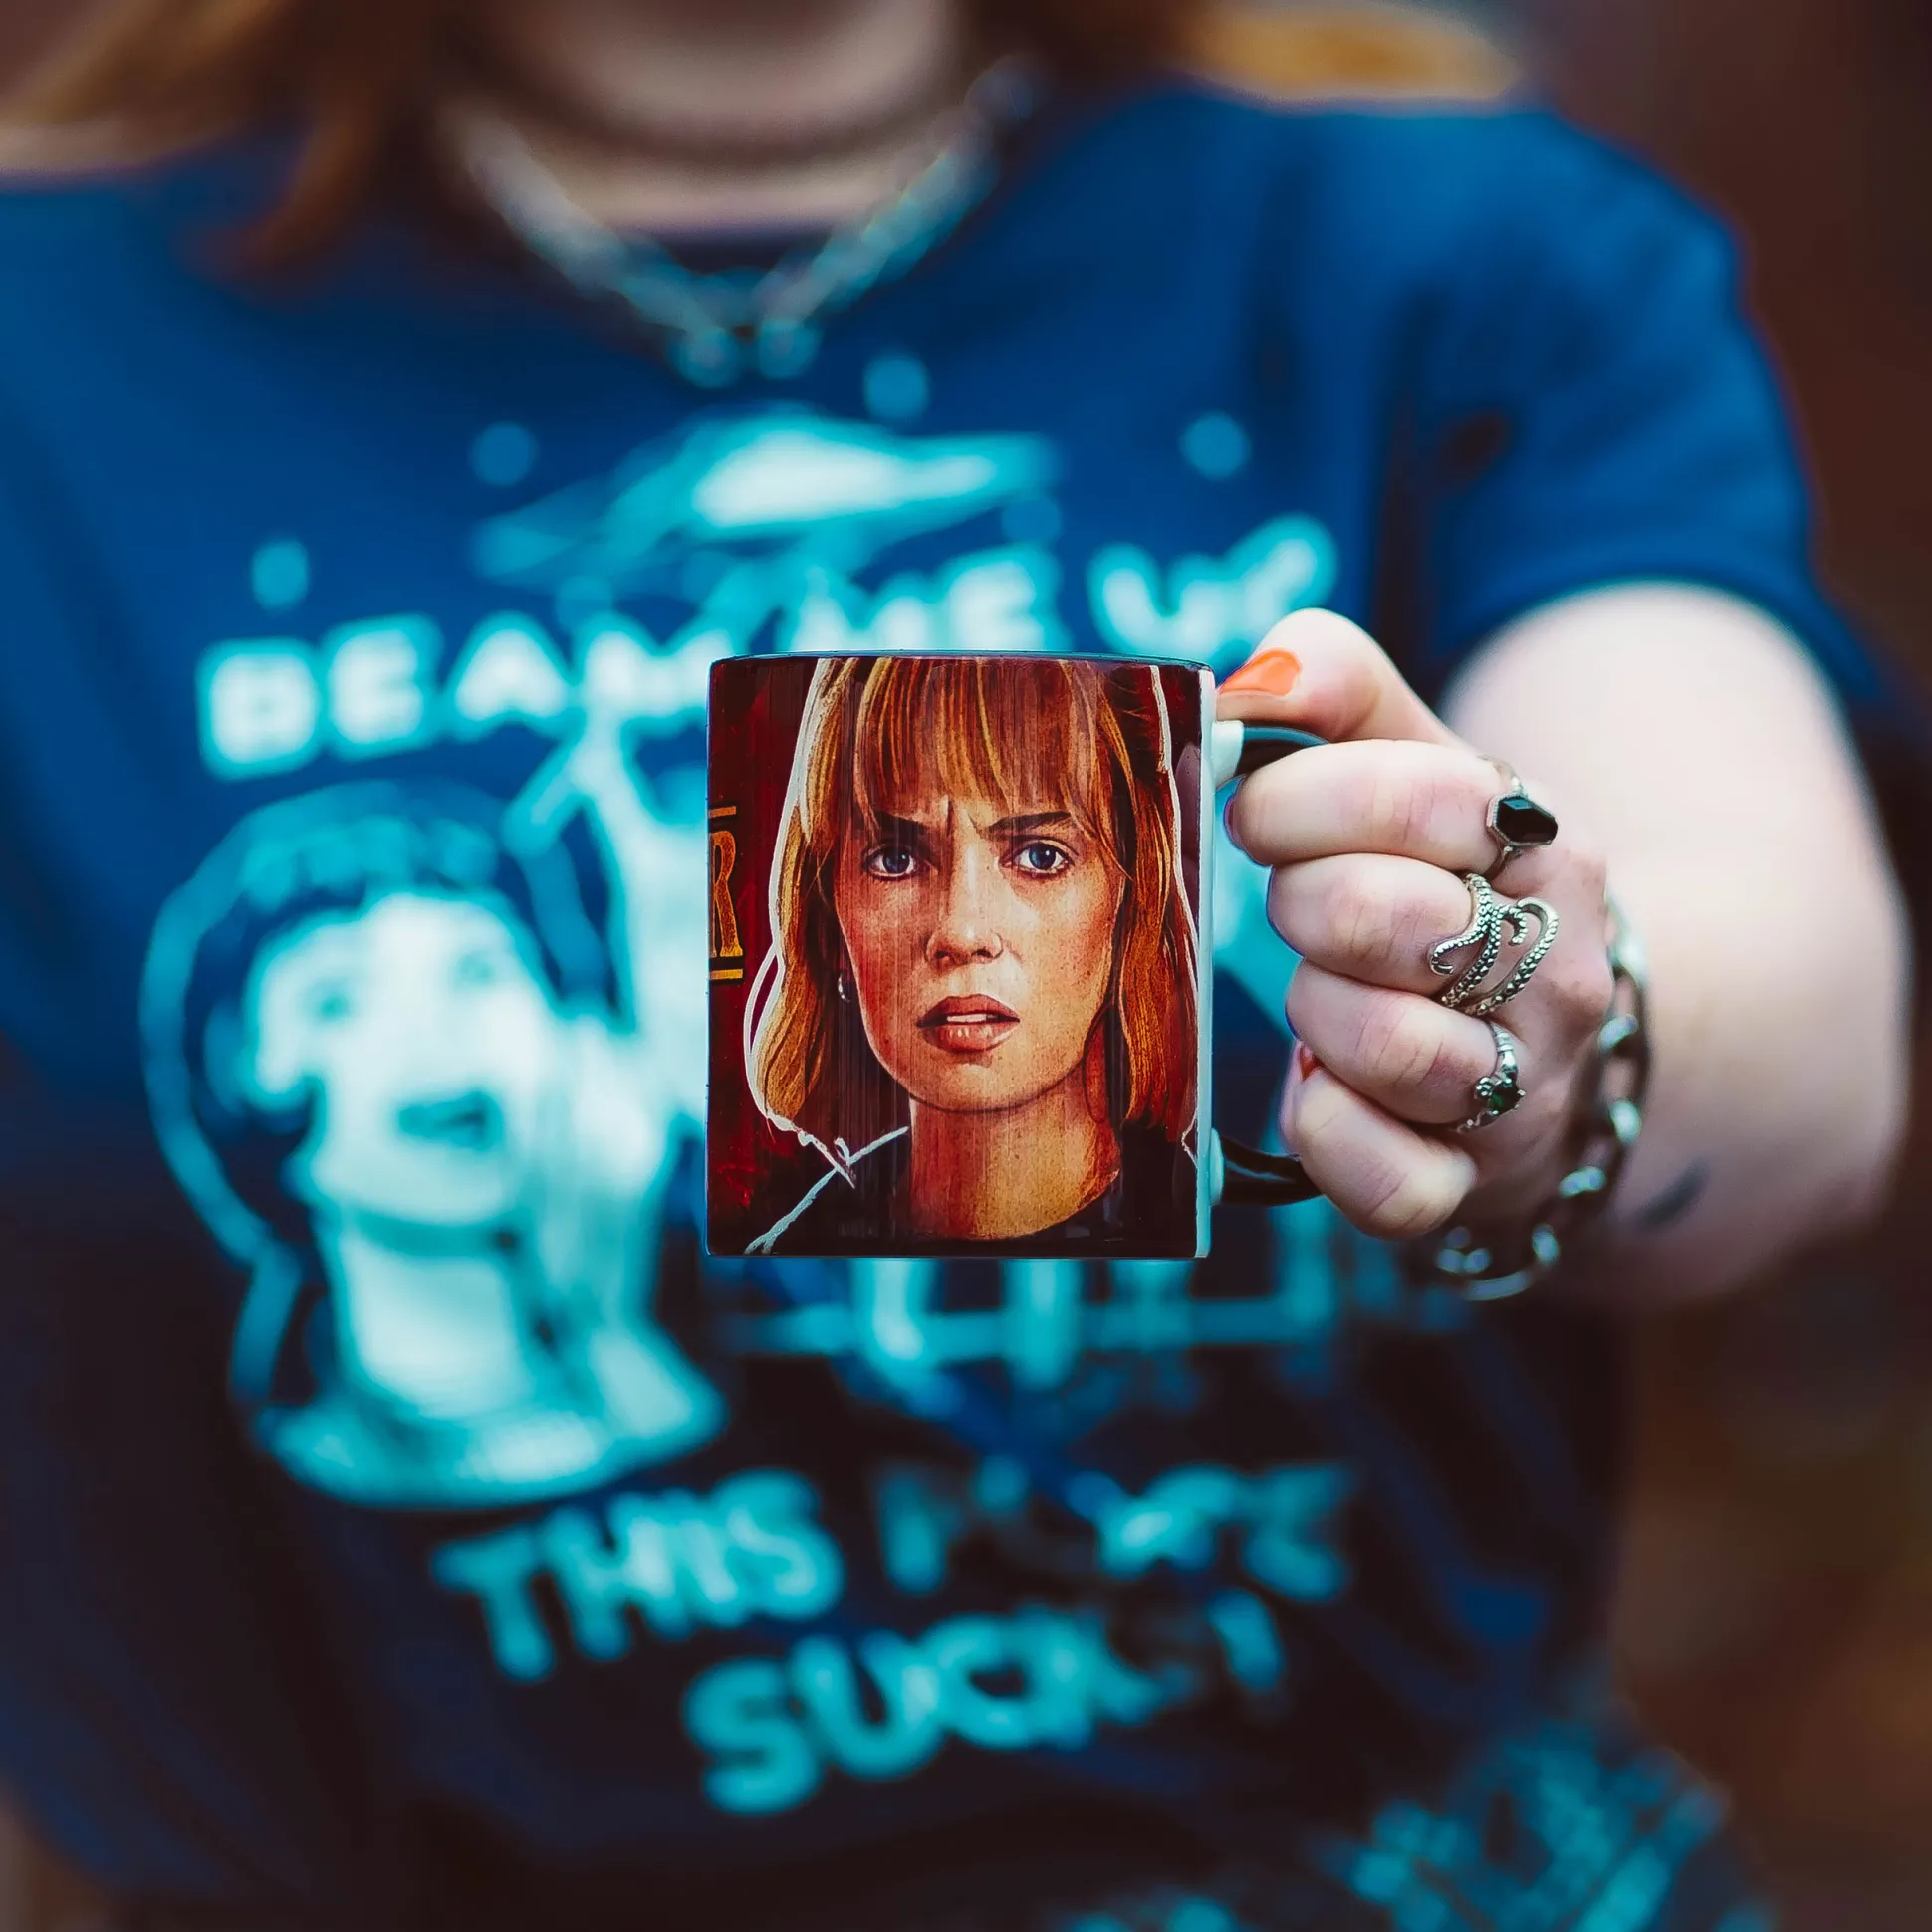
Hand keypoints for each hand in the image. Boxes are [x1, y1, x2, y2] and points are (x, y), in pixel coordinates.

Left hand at [1219, 611, 1613, 1241]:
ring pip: (1383, 1047)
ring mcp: (1522, 1088)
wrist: (1571, 1047)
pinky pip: (1386, 1180)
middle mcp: (1551, 970)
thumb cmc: (1451, 886)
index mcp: (1539, 845)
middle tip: (1299, 912)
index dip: (1297, 797)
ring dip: (1315, 1016)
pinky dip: (1329, 1135)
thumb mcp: (1422, 765)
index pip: (1418, 792)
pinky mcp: (1477, 1186)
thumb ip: (1341, 690)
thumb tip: (1252, 680)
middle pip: (1380, 917)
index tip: (1262, 814)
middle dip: (1300, 904)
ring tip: (1326, 998)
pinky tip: (1327, 1095)